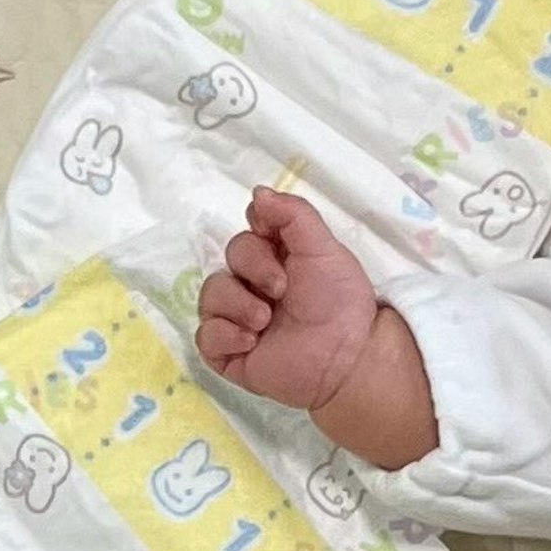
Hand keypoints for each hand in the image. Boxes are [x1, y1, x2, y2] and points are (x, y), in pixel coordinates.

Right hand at [196, 186, 384, 413]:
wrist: (346, 358)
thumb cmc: (339, 302)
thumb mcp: (324, 248)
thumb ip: (293, 215)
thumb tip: (256, 191)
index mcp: (277, 257)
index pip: (249, 229)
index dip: (258, 231)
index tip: (277, 241)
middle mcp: (253, 283)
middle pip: (230, 255)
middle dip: (254, 269)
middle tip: (282, 291)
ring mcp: (238, 318)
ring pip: (210, 294)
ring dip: (238, 305)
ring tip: (265, 323)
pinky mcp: (228, 351)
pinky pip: (205, 335)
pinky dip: (224, 335)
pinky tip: (251, 343)